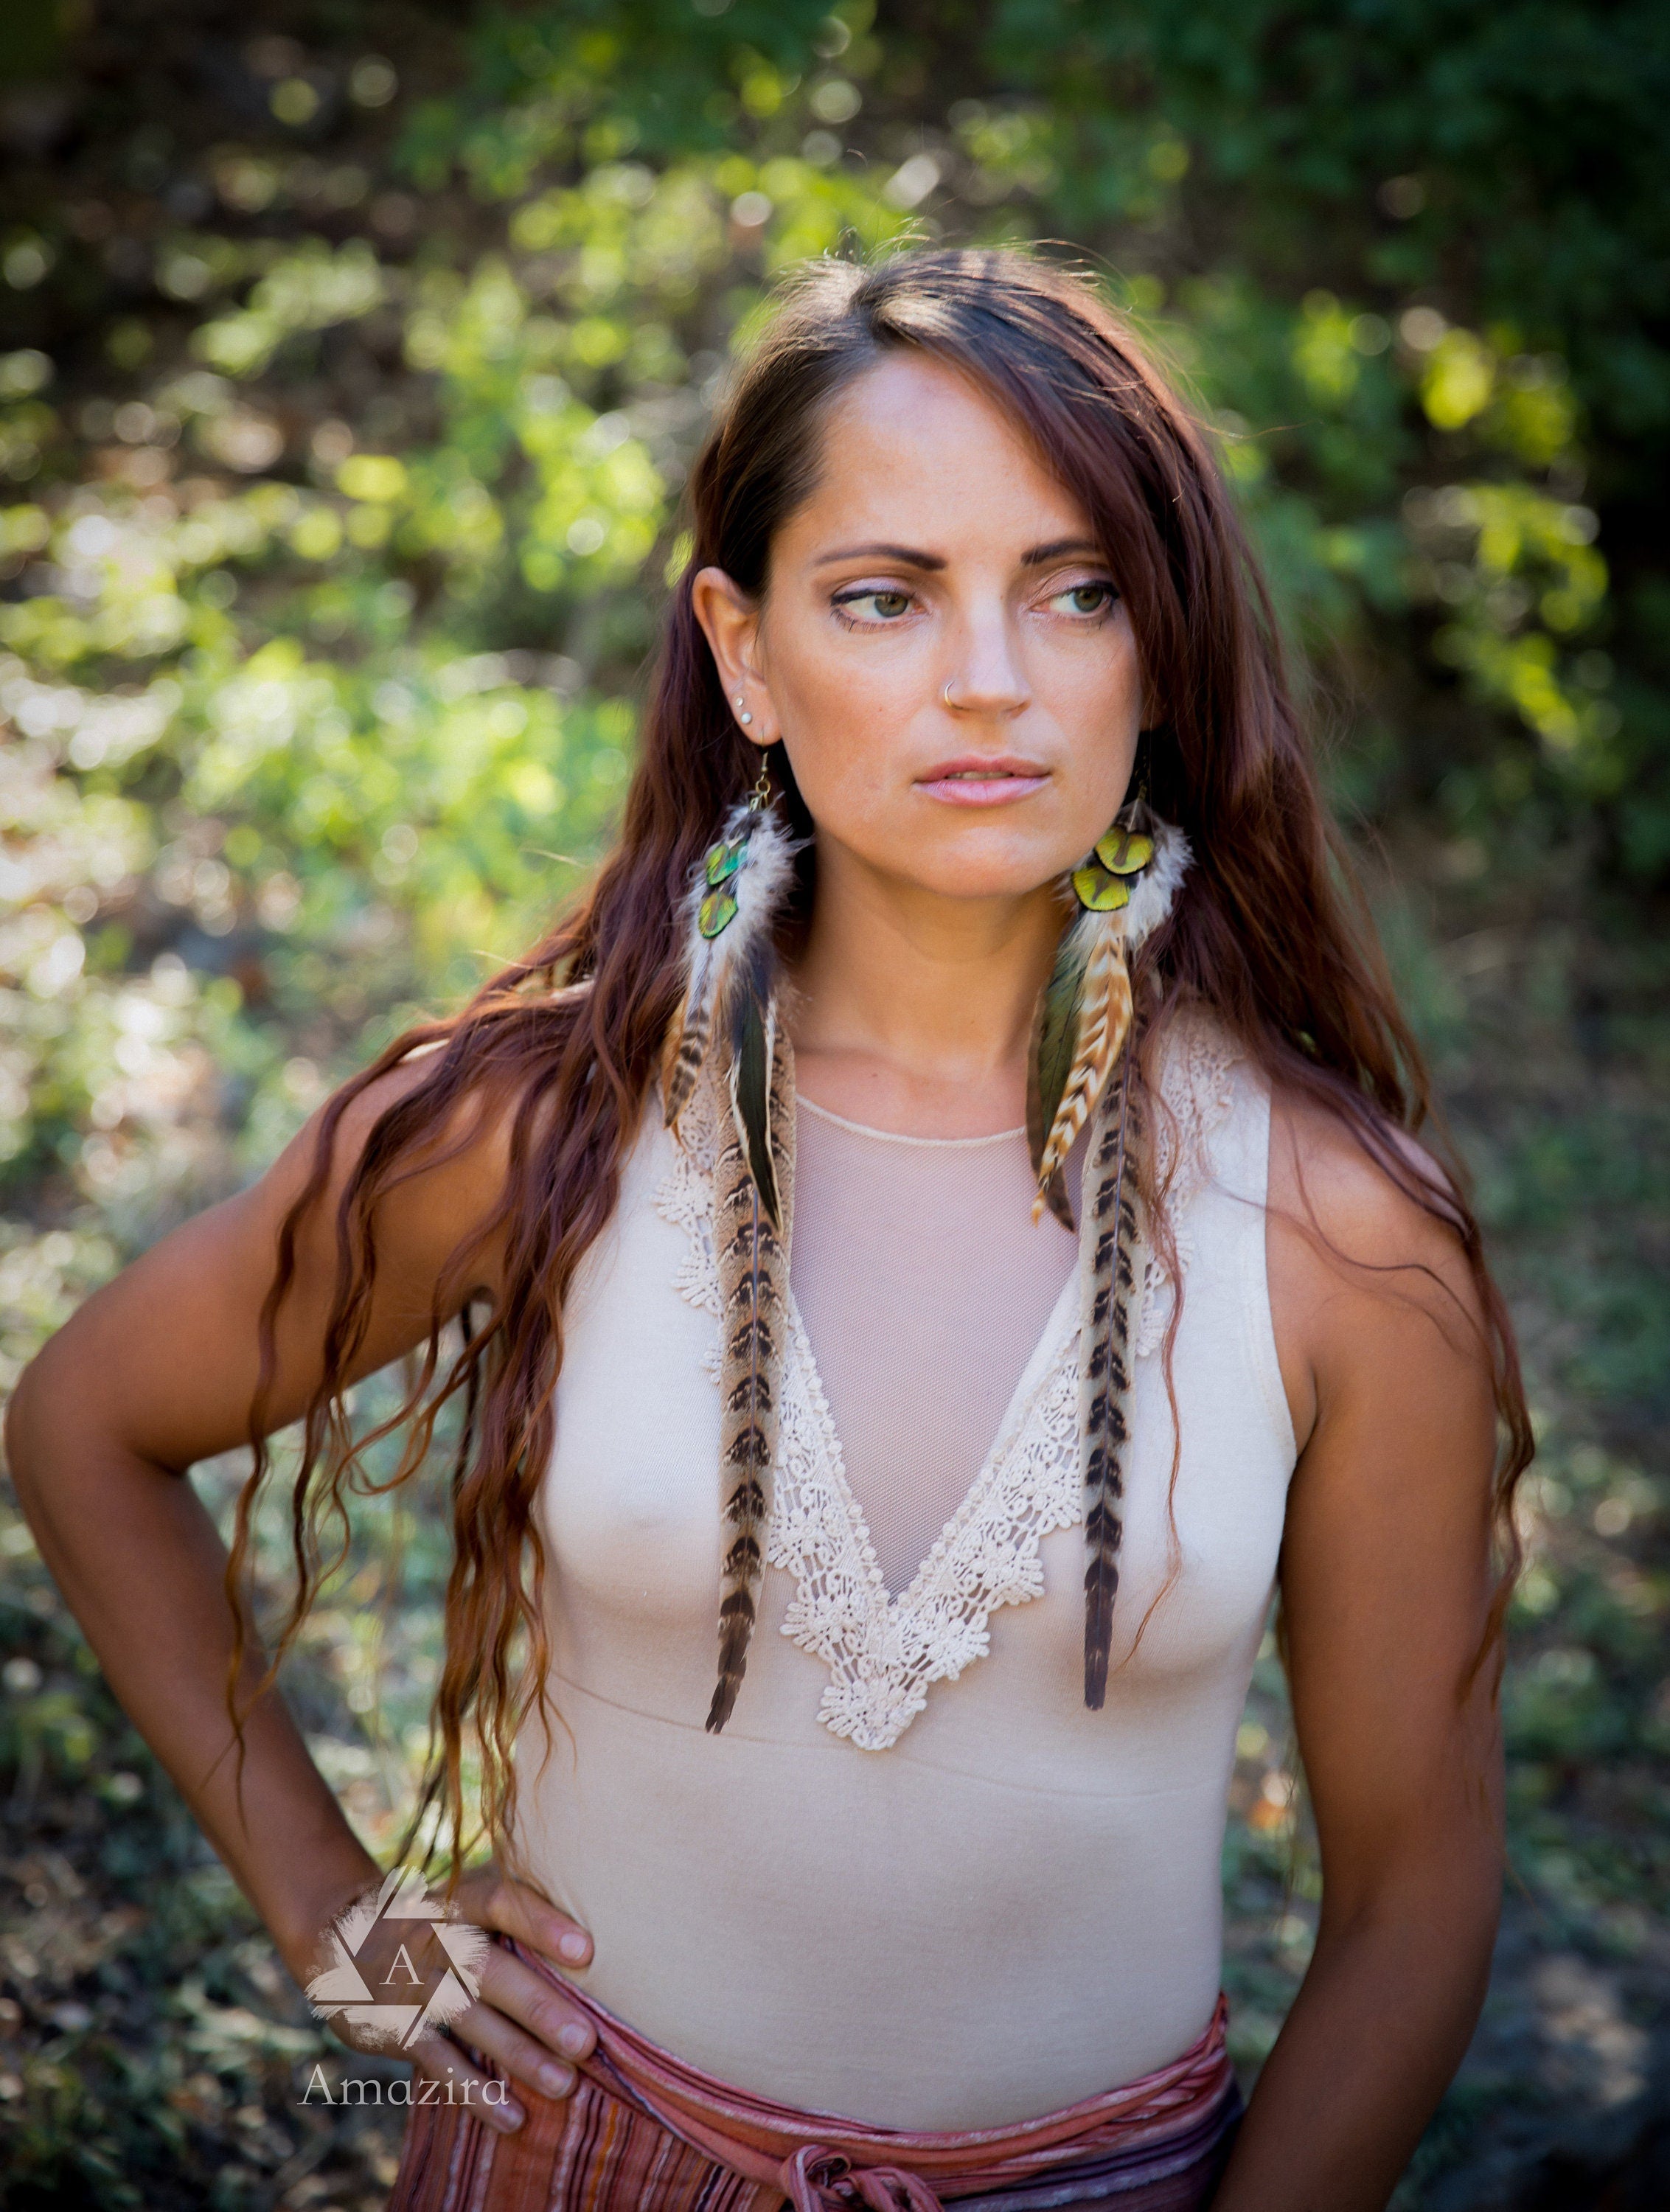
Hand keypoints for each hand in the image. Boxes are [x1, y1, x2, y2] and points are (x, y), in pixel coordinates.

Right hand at [301, 1863, 596, 2135]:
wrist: (342, 1936)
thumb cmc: (440, 1919)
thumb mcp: (466, 1898)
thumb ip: (517, 1911)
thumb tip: (605, 1936)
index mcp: (458, 1898)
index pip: (500, 1901)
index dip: (541, 1923)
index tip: (586, 1950)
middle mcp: (431, 1938)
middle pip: (486, 1970)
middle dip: (537, 2007)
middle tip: (586, 2041)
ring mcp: (409, 1984)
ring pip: (466, 2020)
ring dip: (516, 2054)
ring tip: (564, 2084)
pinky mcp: (394, 2028)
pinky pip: (438, 2063)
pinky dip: (476, 2092)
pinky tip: (514, 2117)